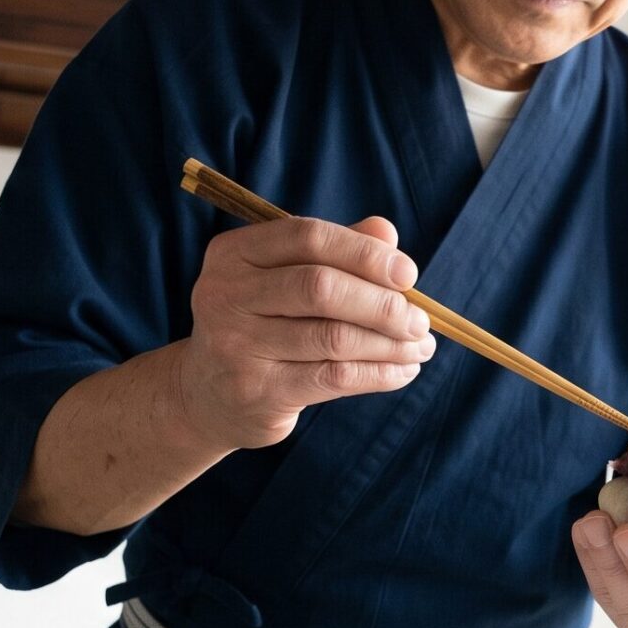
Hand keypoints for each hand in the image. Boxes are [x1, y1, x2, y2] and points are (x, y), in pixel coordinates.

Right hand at [175, 215, 436, 448]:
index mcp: (233, 253)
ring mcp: (237, 346)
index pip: (307, 237)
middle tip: (421, 320)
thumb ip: (334, 251)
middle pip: (321, 287)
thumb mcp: (286, 278)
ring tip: (420, 347)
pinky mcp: (257, 392)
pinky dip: (379, 373)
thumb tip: (386, 233)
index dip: (364, 253)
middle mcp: (226, 295)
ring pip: (334, 337)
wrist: (207, 394)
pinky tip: (402, 371)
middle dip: (383, 303)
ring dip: (390, 343)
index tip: (408, 274)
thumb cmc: (263, 324)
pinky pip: (335, 378)